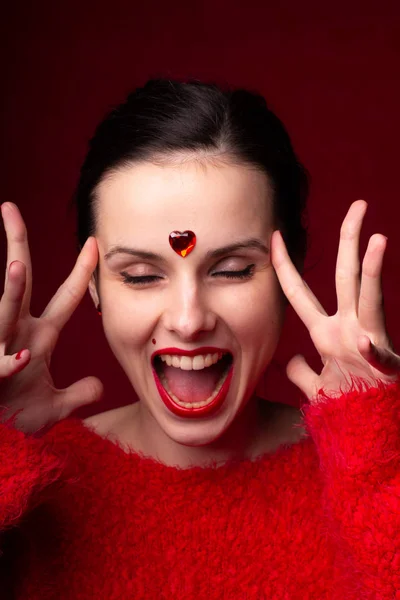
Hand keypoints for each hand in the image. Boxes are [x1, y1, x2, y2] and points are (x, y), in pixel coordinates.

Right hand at [0, 202, 102, 432]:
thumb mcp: (53, 406)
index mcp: (40, 337)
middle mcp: (18, 335)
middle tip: (10, 208)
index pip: (65, 297)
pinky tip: (18, 360)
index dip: (81, 272)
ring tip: (16, 266)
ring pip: (3, 312)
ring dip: (9, 291)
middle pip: (21, 284)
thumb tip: (99, 386)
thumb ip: (78, 393)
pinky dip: (6, 363)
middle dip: (16, 246)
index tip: (94, 243)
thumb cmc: (16, 420)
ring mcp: (0, 351)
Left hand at [271, 200, 399, 402]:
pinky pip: (381, 357)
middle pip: (347, 278)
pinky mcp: (387, 371)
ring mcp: (368, 346)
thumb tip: (292, 359)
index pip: (300, 292)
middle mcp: (348, 331)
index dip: (285, 265)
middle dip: (350, 241)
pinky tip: (365, 341)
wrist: (372, 436)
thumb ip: (302, 371)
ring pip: (371, 301)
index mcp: (327, 334)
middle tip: (358, 205)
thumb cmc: (349, 408)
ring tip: (376, 240)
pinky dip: (373, 350)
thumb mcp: (318, 386)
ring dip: (373, 272)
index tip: (273, 236)